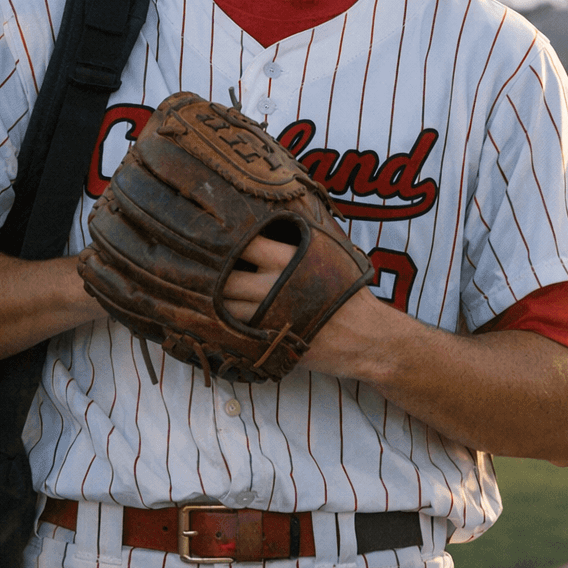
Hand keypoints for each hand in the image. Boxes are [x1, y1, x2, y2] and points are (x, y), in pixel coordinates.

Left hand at [222, 235, 394, 378]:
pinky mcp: (265, 342)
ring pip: (222, 308)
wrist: (365, 337)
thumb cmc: (348, 293)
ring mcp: (267, 315)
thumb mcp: (328, 254)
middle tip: (202, 272)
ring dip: (213, 303)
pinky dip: (224, 325)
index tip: (214, 240)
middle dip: (210, 276)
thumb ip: (296, 242)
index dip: (224, 241)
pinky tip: (223, 320)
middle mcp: (272, 284)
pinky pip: (232, 332)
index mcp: (287, 259)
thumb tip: (266, 225)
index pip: (242, 242)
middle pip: (223, 278)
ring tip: (208, 297)